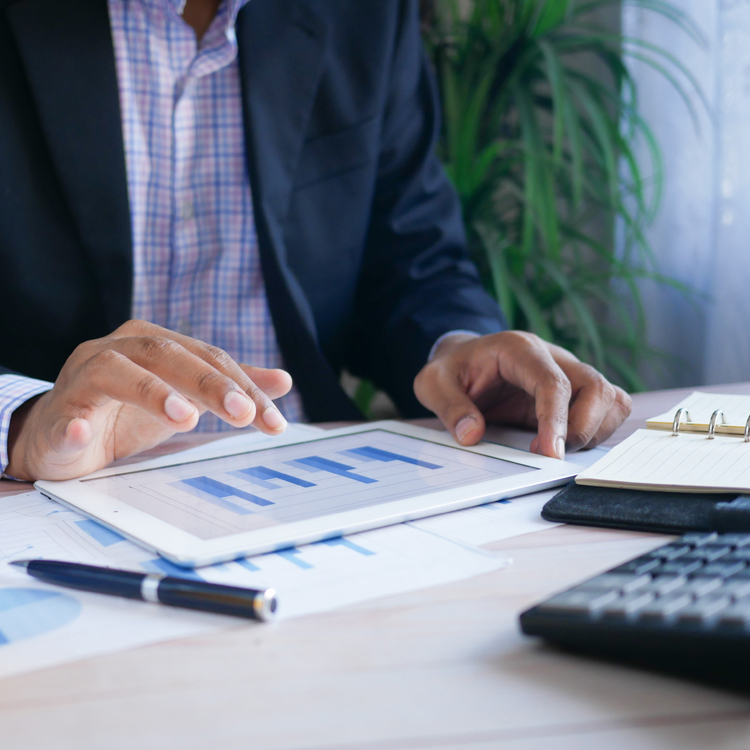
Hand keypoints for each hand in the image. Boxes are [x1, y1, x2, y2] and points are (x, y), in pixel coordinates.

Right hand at [7, 320, 292, 480]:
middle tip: (243, 413)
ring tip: (185, 416)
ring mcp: (81, 379)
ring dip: (150, 392)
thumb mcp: (185, 397)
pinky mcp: (56, 414)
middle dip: (209, 383)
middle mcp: (117, 350)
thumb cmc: (127, 412)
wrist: (62, 436)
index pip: (207, 358)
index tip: (273, 421)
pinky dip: (73, 424)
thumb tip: (283, 380)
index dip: (243, 386)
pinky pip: (63, 417)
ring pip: (114, 372)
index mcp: (152, 342)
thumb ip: (229, 386)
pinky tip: (83, 433)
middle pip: (166, 354)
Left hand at [413, 331, 631, 458]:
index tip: (550, 453)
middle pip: (596, 387)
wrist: (462, 360)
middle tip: (551, 455)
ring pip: (610, 398)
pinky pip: (607, 408)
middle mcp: (553, 357)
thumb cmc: (452, 370)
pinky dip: (598, 430)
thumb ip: (450, 407)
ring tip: (557, 449)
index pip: (553, 382)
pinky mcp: (574, 393)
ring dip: (594, 431)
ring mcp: (568, 374)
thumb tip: (472, 435)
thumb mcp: (433, 383)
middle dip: (583, 428)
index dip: (556, 419)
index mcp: (520, 350)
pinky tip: (567, 443)